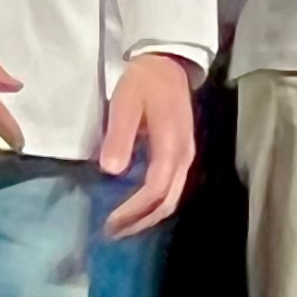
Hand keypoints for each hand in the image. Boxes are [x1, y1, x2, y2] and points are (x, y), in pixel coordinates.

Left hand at [97, 52, 197, 236]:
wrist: (168, 63)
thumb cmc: (143, 82)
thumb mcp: (125, 103)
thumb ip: (119, 136)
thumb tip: (112, 170)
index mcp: (171, 145)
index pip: (154, 189)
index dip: (132, 211)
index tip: (110, 223)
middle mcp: (184, 156)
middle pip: (167, 201)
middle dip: (141, 222)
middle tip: (114, 233)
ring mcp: (186, 155)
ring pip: (172, 198)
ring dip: (148, 216)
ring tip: (123, 226)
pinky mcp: (182, 153)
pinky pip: (172, 188)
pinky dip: (155, 204)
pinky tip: (137, 207)